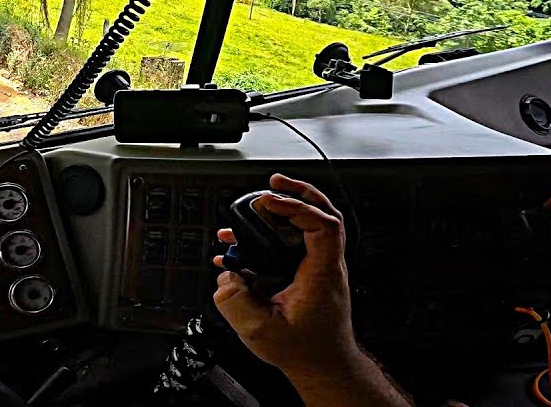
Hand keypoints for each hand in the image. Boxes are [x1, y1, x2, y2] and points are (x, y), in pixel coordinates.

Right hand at [213, 174, 412, 406]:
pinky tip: (246, 244)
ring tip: (257, 205)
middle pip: (323, 214)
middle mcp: (324, 266)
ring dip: (284, 212)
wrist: (324, 367)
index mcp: (320, 274)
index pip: (322, 225)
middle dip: (298, 192)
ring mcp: (319, 269)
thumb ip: (235, 301)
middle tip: (274, 183)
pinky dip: (276, 233)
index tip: (270, 201)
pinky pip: (296, 243)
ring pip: (310, 226)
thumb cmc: (305, 352)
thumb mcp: (261, 331)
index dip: (296, 206)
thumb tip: (225, 276)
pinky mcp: (309, 275)